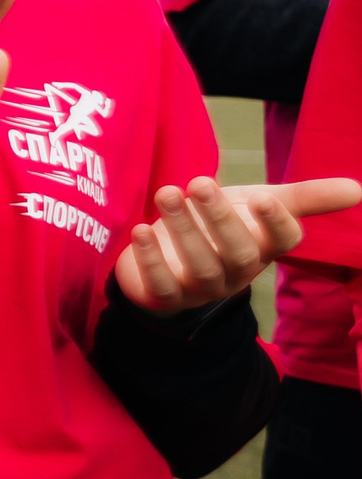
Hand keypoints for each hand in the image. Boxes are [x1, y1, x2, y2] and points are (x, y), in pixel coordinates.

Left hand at [116, 177, 361, 314]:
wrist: (168, 254)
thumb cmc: (220, 224)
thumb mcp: (259, 205)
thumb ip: (304, 198)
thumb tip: (359, 190)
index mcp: (265, 247)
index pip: (283, 241)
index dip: (276, 222)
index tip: (264, 196)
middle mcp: (238, 271)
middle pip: (239, 253)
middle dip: (220, 218)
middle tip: (199, 182)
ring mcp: (203, 287)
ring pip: (199, 266)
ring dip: (182, 230)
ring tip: (166, 193)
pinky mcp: (166, 296)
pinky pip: (162, 285)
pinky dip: (150, 259)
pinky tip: (140, 230)